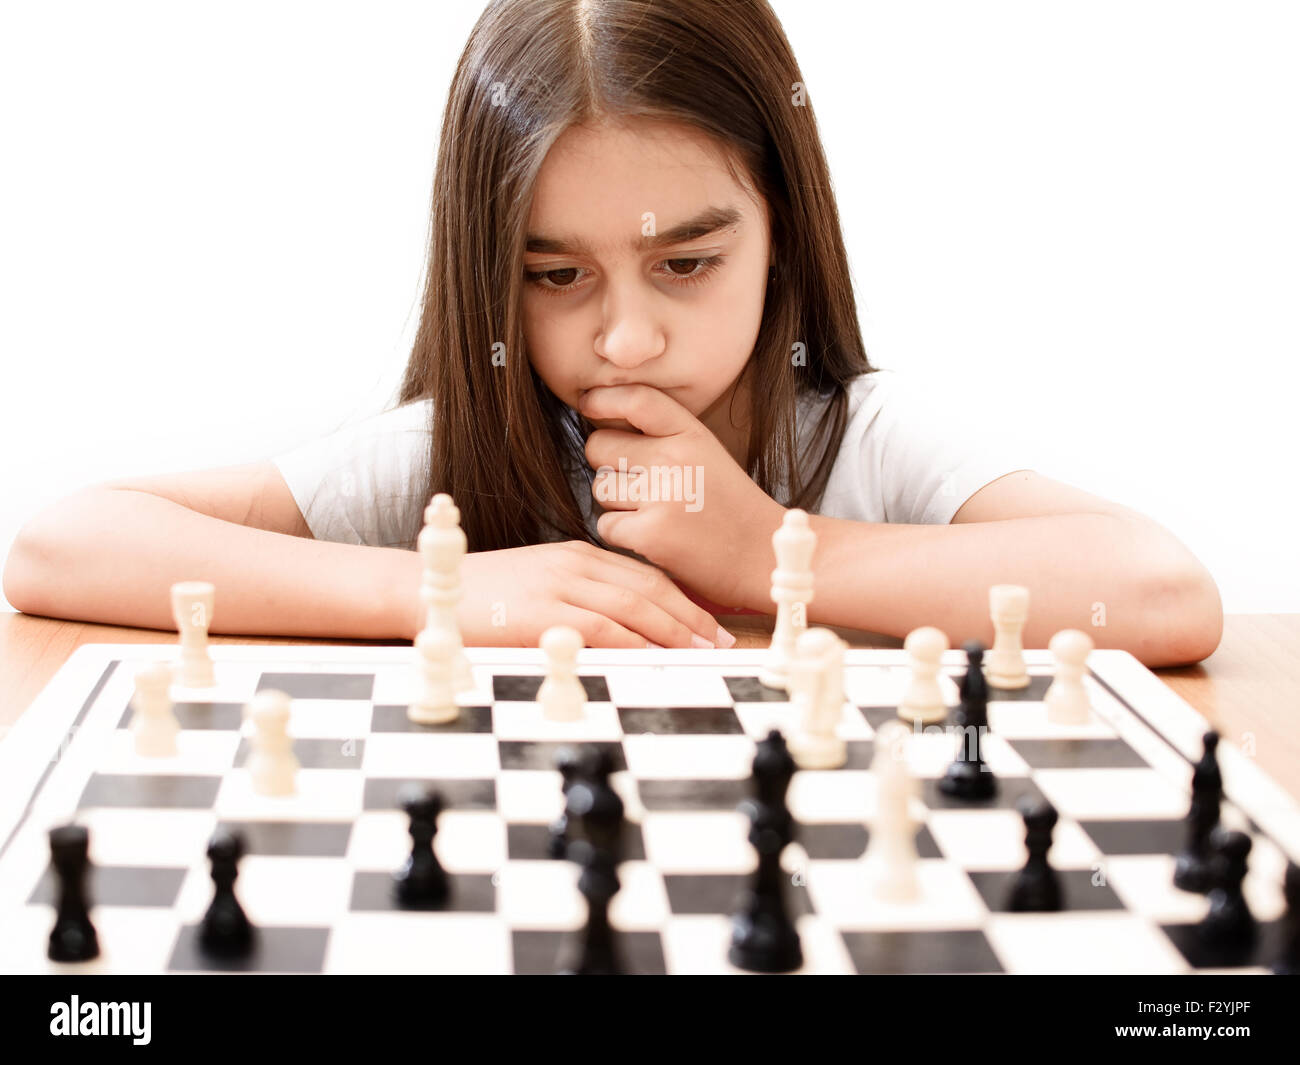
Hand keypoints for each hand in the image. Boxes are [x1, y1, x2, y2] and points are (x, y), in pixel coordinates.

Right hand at [399, 540, 735, 647]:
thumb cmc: (483, 596)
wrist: (427, 590)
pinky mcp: (541, 611)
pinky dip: (634, 643)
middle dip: (692, 617)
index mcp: (577, 555)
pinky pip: (600, 628)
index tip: (711, 623)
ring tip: (703, 653)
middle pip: (649, 589)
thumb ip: (578, 599)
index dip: (684, 600)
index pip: (644, 576)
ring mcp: (558, 585)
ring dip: (673, 631)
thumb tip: (620, 629)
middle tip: (723, 641)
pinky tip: (657, 658)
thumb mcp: (539, 586)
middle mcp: (574, 564)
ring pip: (633, 607)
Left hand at [580, 384, 784, 610]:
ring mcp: (662, 495)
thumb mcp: (706, 455)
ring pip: (600, 487)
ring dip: (615, 504)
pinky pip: (606, 525)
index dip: (603, 399)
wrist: (763, 557)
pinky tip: (653, 538)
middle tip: (635, 486)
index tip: (589, 404)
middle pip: (599, 446)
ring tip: (651, 514)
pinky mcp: (650, 533)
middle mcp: (676, 458)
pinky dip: (621, 535)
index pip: (636, 399)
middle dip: (606, 465)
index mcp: (692, 434)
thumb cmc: (728, 509)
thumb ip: (663, 436)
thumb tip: (601, 423)